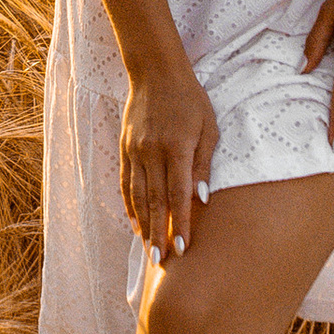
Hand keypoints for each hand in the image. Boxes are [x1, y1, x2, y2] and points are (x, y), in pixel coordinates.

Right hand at [118, 59, 218, 258]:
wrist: (156, 72)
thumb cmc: (190, 99)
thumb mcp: (208, 127)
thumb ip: (204, 163)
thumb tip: (203, 198)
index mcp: (176, 147)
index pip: (178, 194)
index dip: (181, 223)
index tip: (183, 248)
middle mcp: (152, 152)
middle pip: (155, 201)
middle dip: (159, 233)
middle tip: (161, 261)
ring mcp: (135, 151)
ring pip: (138, 195)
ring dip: (143, 224)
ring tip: (148, 249)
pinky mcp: (125, 148)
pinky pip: (126, 182)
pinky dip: (130, 205)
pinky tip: (135, 223)